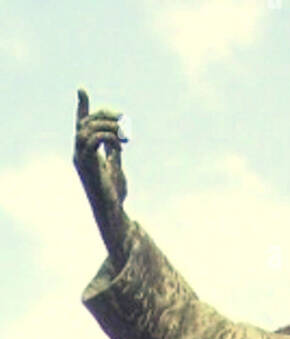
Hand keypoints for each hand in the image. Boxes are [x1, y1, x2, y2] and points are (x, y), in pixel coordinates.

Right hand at [73, 88, 128, 265]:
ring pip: (87, 129)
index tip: (81, 89)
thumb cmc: (114, 193)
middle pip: (86, 122)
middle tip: (124, 119)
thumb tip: (116, 135)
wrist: (113, 212)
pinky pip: (91, 140)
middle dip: (105, 115)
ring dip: (107, 126)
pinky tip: (120, 145)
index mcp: (86, 152)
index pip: (82, 124)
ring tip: (124, 133)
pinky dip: (107, 137)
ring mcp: (80, 158)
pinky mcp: (86, 165)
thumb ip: (114, 150)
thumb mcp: (116, 166)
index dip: (82, 107)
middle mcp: (79, 152)